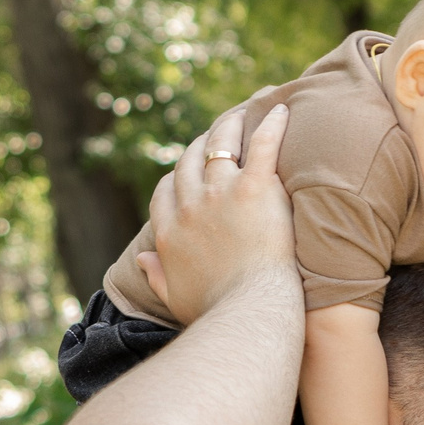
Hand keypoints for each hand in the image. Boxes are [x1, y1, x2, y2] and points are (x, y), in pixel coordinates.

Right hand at [132, 104, 292, 324]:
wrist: (249, 311)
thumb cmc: (216, 313)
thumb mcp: (175, 297)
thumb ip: (156, 276)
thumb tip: (141, 260)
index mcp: (169, 232)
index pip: (166, 191)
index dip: (177, 177)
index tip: (189, 172)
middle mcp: (189, 206)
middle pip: (189, 161)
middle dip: (201, 144)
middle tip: (219, 135)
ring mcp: (220, 194)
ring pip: (222, 145)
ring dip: (232, 125)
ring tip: (245, 112)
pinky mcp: (255, 189)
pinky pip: (263, 145)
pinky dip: (272, 125)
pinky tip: (282, 110)